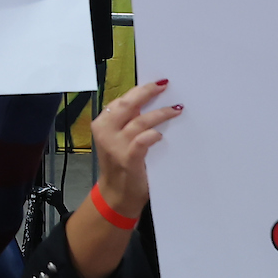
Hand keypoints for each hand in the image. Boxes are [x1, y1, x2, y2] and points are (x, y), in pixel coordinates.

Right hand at [91, 79, 178, 215]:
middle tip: (163, 85)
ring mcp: (116, 146)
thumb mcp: (117, 139)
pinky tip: (160, 135)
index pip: (120, 101)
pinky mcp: (128, 159)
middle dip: (146, 93)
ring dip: (159, 114)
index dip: (138, 90)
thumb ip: (127, 123)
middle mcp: (105, 132)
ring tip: (176, 108)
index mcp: (102, 123)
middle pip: (127, 105)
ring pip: (139, 121)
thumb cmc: (121, 164)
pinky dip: (152, 135)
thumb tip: (148, 103)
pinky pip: (141, 141)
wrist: (117, 194)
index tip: (155, 83)